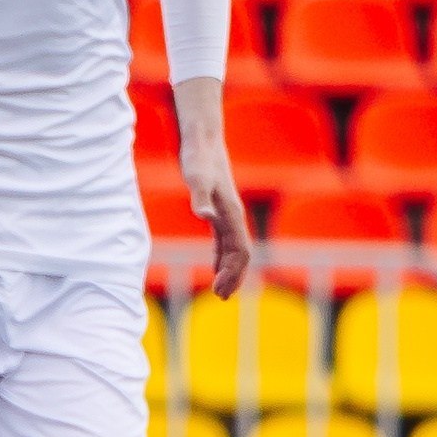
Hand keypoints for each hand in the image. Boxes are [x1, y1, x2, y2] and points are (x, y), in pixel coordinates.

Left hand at [183, 144, 251, 299]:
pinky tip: (215, 267)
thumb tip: (204, 215)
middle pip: (240, 254)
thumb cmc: (199, 158)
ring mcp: (227, 213)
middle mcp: (233, 216)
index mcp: (231, 214)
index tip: (220, 291)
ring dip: (230, 270)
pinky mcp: (219, 210)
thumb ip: (200, 197)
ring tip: (220, 291)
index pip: (240, 251)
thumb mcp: (196, 177)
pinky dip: (221, 256)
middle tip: (221, 297)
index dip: (233, 272)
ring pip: (234, 249)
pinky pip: (225, 240)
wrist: (204, 139)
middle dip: (234, 277)